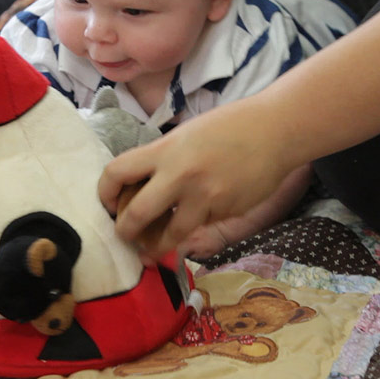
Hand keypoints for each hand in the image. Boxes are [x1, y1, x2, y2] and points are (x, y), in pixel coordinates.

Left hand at [98, 100, 295, 259]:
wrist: (275, 132)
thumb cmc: (228, 128)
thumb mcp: (185, 136)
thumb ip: (162, 159)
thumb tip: (141, 186)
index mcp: (165, 151)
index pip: (116, 172)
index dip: (104, 192)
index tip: (108, 204)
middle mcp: (179, 176)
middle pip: (136, 214)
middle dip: (125, 231)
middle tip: (124, 236)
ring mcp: (204, 198)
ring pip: (171, 234)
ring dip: (157, 246)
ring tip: (151, 250)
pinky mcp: (225, 212)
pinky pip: (201, 226)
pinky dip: (195, 226)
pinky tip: (201, 217)